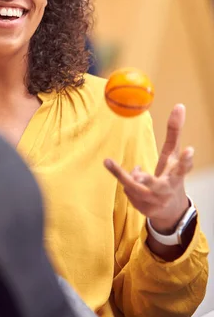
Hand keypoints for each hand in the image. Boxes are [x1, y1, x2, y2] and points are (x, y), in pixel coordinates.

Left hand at [104, 104, 193, 233]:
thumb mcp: (172, 154)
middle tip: (138, 173)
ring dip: (126, 175)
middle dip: (146, 179)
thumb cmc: (171, 174)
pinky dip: (127, 184)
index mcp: (177, 176)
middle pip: (155, 185)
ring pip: (133, 186)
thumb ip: (174, 132)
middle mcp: (167, 190)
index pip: (183, 168)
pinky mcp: (144, 210)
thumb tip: (180, 105)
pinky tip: (133, 183)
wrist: (170, 210)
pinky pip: (128, 192)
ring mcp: (155, 202)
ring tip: (131, 168)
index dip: (186, 160)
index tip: (190, 150)